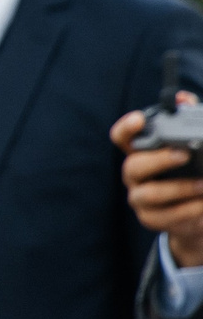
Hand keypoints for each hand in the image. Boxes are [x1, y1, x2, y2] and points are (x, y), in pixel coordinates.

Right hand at [113, 95, 202, 267]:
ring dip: (179, 188)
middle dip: (158, 160)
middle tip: (184, 155)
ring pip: (149, 194)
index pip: (122, 138)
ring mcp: (140, 198)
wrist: (196, 213)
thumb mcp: (192, 147)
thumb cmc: (191, 173)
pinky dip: (189, 210)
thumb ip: (189, 120)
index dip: (126, 128)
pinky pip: (166, 216)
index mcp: (141, 153)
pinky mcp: (151, 219)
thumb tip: (185, 99)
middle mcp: (135, 175)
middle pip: (133, 166)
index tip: (139, 119)